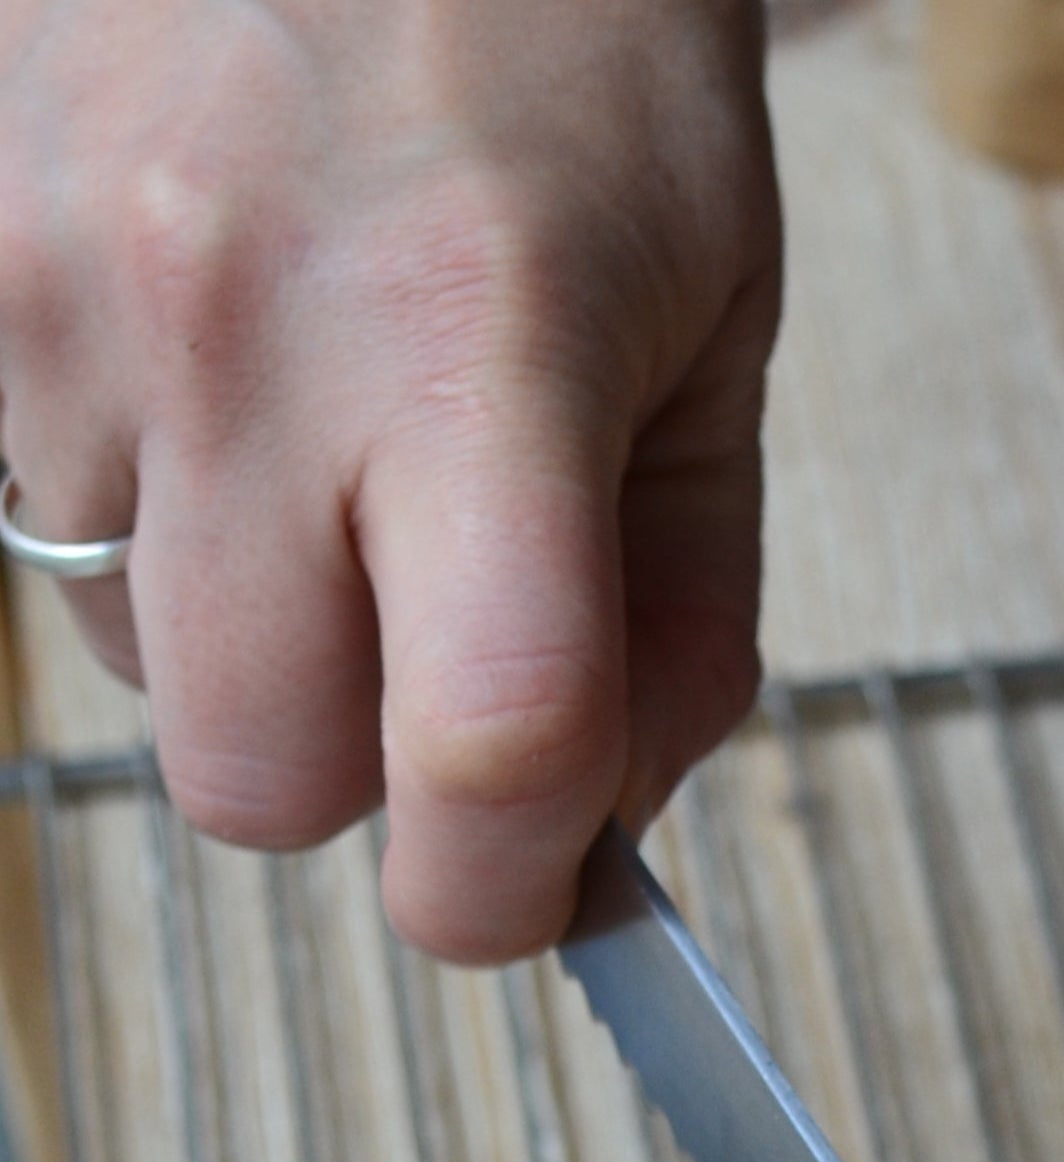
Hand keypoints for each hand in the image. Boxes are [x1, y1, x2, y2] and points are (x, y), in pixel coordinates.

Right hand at [0, 0, 778, 960]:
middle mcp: (244, 329)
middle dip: (346, 766)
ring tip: (311, 414)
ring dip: (227, 613)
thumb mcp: (712, 323)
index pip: (483, 751)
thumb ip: (683, 615)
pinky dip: (134, 485)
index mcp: (480, 351)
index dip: (504, 891)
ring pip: (127, 657)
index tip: (527, 887)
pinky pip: (31, 504)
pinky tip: (212, 342)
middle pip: (254, 779)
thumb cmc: (560, 38)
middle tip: (416, 628)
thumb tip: (601, 834)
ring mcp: (60, 287)